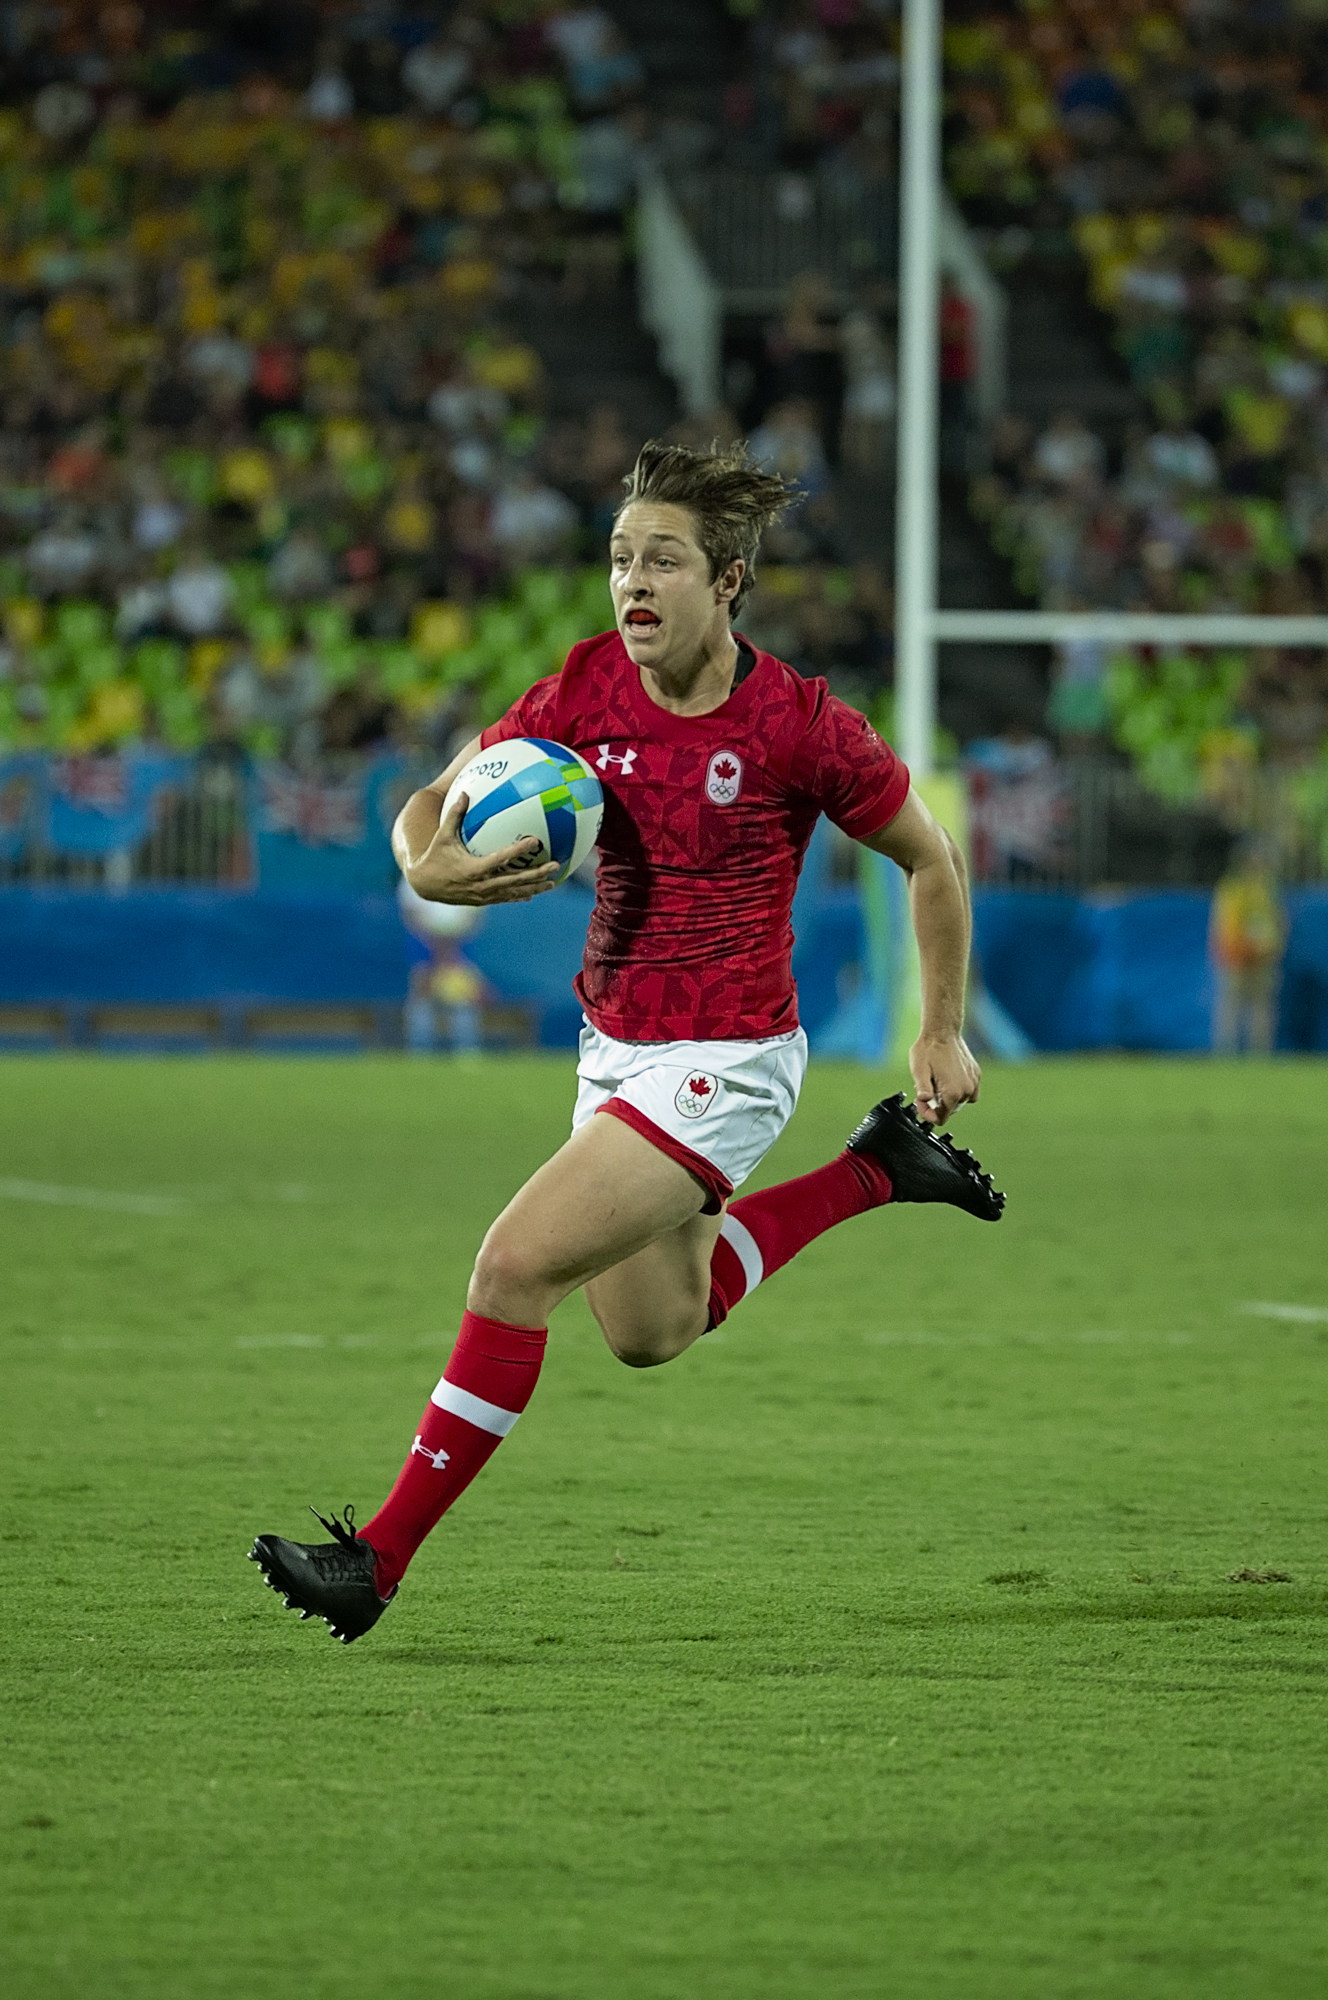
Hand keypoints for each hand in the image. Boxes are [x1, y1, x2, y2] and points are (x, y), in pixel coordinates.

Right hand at [404, 792, 560, 906]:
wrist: (425, 885)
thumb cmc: (435, 856)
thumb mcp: (443, 836)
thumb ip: (454, 815)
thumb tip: (463, 793)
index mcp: (474, 868)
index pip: (501, 859)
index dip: (518, 851)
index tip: (534, 842)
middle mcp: (482, 884)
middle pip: (515, 880)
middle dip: (537, 874)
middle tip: (555, 865)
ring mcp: (484, 895)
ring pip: (514, 892)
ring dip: (535, 888)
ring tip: (553, 883)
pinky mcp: (483, 901)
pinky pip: (505, 898)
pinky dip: (520, 895)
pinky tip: (534, 893)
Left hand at [909, 1033, 980, 1125]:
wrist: (942, 1031)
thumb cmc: (928, 1049)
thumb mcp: (918, 1071)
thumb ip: (922, 1089)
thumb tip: (925, 1101)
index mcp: (952, 1093)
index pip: (941, 1118)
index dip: (928, 1114)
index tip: (921, 1101)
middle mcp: (967, 1090)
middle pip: (950, 1110)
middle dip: (937, 1104)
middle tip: (926, 1088)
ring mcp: (974, 1082)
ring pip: (960, 1102)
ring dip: (948, 1097)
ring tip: (937, 1082)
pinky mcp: (976, 1075)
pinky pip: (969, 1091)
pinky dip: (959, 1089)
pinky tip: (948, 1078)